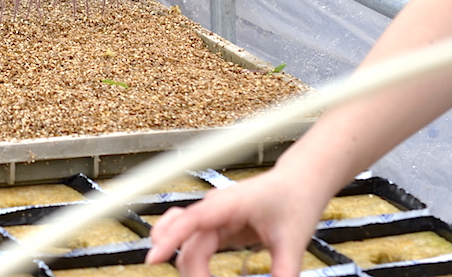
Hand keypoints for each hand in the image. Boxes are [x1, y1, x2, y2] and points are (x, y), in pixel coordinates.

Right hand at [147, 171, 324, 276]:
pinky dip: (183, 253)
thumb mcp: (293, 241)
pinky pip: (189, 240)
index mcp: (230, 204)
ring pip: (185, 244)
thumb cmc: (295, 201)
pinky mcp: (214, 224)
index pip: (191, 220)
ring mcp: (211, 215)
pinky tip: (183, 266)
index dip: (170, 239)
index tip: (153, 258)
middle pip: (188, 244)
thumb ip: (284, 272)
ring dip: (185, 264)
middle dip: (193, 273)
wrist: (298, 183)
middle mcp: (213, 208)